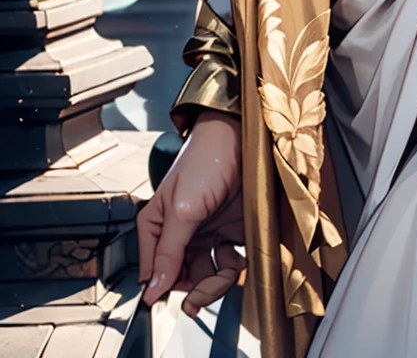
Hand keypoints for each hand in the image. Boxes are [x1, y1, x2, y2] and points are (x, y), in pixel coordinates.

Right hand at [137, 110, 244, 318]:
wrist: (243, 138)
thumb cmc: (205, 160)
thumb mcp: (182, 209)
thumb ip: (168, 252)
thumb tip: (152, 291)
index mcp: (156, 226)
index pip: (154, 272)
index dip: (166, 288)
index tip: (183, 298)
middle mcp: (179, 234)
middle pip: (181, 278)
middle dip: (196, 288)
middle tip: (206, 292)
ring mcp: (205, 233)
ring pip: (205, 276)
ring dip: (217, 282)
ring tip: (227, 274)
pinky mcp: (230, 232)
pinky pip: (229, 265)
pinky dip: (235, 270)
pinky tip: (238, 261)